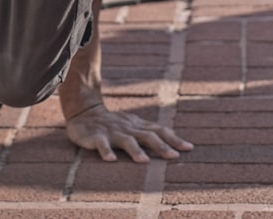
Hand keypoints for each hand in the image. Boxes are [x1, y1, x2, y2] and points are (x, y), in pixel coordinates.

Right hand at [65, 103, 193, 161]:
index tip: (189, 148)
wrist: (83, 111)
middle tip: (174, 156)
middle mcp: (128, 128)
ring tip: (144, 161)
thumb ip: (149, 133)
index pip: (159, 130)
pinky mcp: (96, 136)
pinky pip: (101, 144)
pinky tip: (111, 160)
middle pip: (147, 135)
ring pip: (126, 140)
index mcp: (137, 125)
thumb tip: (175, 145)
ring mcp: (112, 132)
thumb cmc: (113, 123)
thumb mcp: (132, 124)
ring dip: (135, 150)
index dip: (174, 138)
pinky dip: (106, 151)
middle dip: (161, 146)